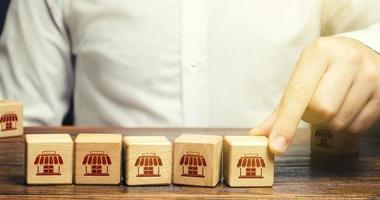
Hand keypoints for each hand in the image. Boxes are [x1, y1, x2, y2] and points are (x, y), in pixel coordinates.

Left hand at [250, 36, 379, 154]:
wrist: (365, 52)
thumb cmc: (326, 68)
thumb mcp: (302, 77)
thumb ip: (281, 109)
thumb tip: (258, 135)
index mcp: (319, 52)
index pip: (298, 93)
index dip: (285, 123)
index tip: (276, 147)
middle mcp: (347, 60)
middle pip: (321, 110)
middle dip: (312, 116)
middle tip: (315, 105)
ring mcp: (369, 75)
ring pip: (339, 121)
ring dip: (330, 122)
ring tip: (334, 102)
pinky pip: (357, 126)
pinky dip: (347, 124)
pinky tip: (348, 106)